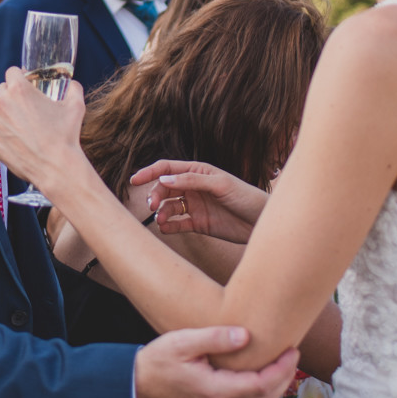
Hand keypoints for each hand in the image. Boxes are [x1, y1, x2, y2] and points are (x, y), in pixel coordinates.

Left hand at [0, 70, 86, 195]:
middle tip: (27, 105)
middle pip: (2, 90)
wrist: (56, 167)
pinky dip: (5, 135)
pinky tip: (20, 141)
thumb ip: (74, 89)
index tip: (26, 83)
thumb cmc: (65, 136)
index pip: (12, 72)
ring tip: (24, 125)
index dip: (21, 76)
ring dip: (7, 114)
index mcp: (19, 90)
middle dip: (12, 95)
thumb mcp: (76, 106)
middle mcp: (2, 104)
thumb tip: (73, 84)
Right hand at [131, 160, 266, 243]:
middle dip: (155, 196)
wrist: (261, 221)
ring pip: (169, 207)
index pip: (168, 169)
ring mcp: (194, 206)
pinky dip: (169, 226)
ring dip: (161, 212)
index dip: (150, 173)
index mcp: (198, 172)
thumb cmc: (245, 196)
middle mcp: (193, 188)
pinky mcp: (198, 223)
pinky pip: (177, 223)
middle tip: (152, 206)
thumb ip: (192, 181)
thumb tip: (165, 179)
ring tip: (161, 220)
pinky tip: (166, 228)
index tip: (135, 180)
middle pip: (164, 189)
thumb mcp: (220, 184)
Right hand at [134, 326, 297, 397]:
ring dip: (277, 388)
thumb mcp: (183, 341)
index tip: (292, 349)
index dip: (281, 369)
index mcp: (214, 391)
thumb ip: (215, 338)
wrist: (138, 385)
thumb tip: (246, 335)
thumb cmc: (158, 360)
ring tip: (284, 364)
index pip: (260, 385)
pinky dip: (264, 396)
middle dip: (285, 377)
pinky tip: (266, 377)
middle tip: (294, 353)